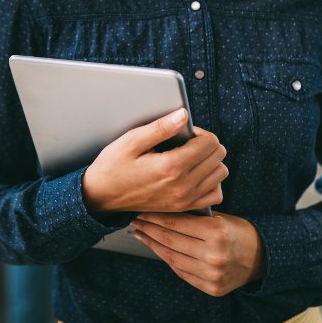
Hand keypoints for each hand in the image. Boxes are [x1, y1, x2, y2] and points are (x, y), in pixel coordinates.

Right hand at [81, 109, 227, 214]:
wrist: (101, 196)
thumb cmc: (113, 166)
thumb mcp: (132, 141)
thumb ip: (161, 128)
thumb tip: (184, 115)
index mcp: (171, 167)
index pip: (209, 143)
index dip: (200, 132)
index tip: (185, 132)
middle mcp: (182, 186)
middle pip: (218, 156)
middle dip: (207, 144)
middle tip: (188, 142)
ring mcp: (184, 199)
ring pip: (220, 174)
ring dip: (211, 161)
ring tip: (192, 156)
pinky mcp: (183, 207)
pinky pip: (214, 194)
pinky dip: (211, 182)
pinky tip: (197, 174)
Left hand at [131, 212, 264, 295]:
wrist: (262, 258)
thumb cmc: (239, 232)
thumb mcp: (221, 217)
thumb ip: (195, 218)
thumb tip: (163, 212)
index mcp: (217, 232)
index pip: (177, 223)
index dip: (156, 217)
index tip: (142, 210)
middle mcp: (213, 255)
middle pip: (171, 241)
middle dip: (150, 229)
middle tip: (136, 220)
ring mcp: (211, 274)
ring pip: (172, 258)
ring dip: (153, 245)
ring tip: (142, 235)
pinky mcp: (210, 288)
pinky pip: (182, 272)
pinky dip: (167, 259)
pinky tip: (158, 249)